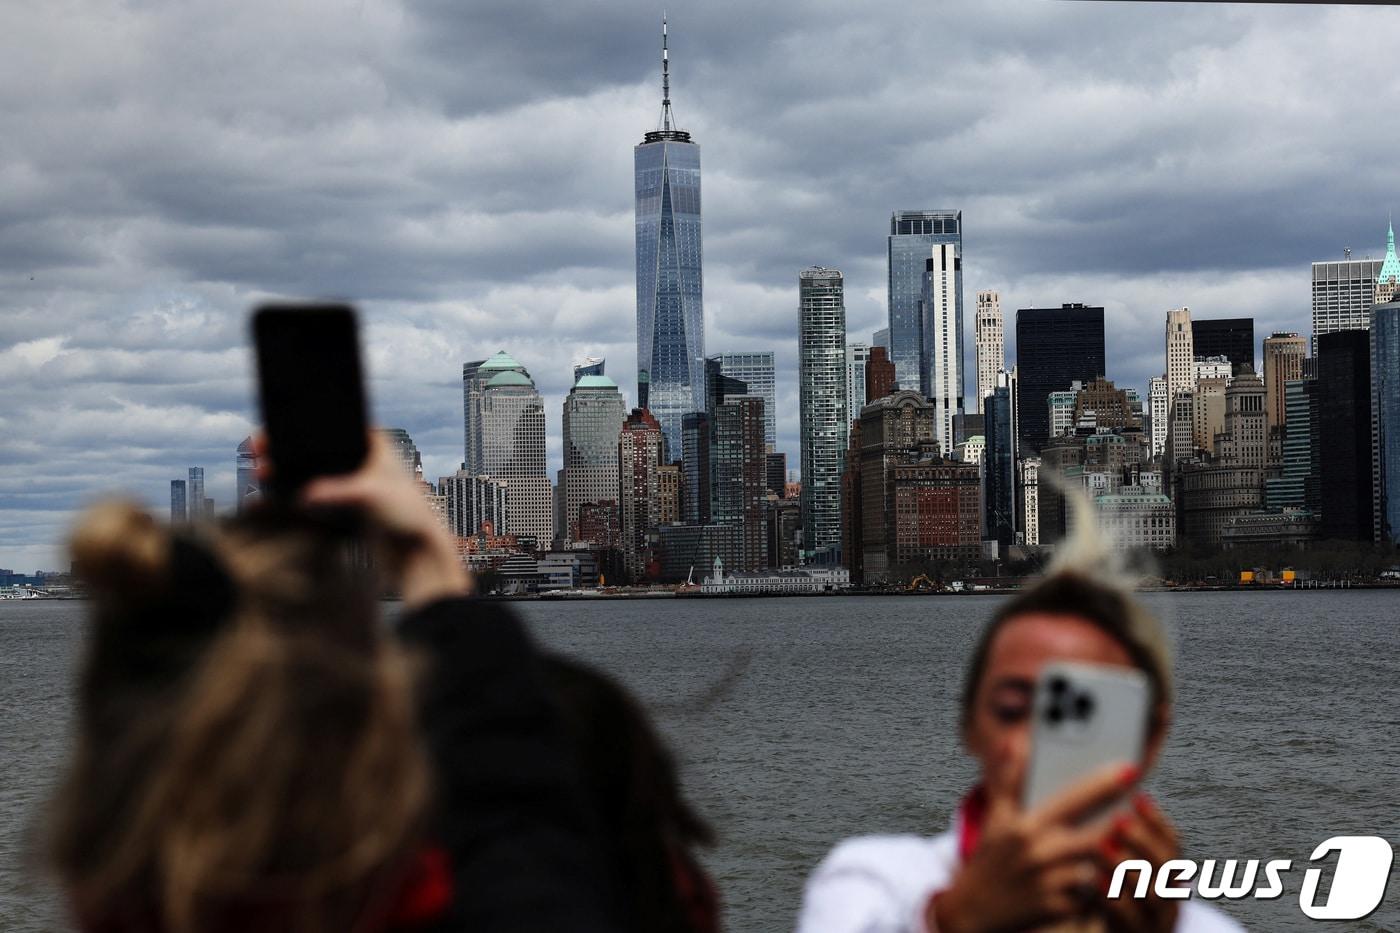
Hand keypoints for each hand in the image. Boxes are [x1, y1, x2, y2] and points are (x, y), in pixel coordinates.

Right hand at [254, 432, 471, 606]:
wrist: (418, 554)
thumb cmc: (407, 517)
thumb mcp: (371, 496)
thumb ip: (337, 491)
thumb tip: (304, 494)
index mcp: (374, 442)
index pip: (333, 424)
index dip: (302, 424)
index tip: (274, 427)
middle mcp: (364, 458)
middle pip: (318, 447)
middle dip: (288, 449)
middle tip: (258, 450)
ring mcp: (355, 481)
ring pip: (315, 470)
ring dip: (289, 471)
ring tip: (262, 472)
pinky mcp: (348, 504)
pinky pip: (316, 492)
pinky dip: (297, 492)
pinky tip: (275, 494)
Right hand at [930, 761, 1137, 932]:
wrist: (972, 911)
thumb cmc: (988, 860)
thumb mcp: (995, 817)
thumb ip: (1008, 778)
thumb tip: (1014, 741)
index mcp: (1025, 825)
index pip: (1073, 799)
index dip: (1104, 783)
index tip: (1131, 770)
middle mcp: (1038, 852)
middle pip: (1097, 834)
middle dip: (1124, 823)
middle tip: (1145, 812)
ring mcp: (1048, 883)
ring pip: (1100, 867)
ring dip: (1119, 857)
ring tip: (1136, 845)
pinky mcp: (1057, 909)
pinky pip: (1093, 896)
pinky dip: (1105, 888)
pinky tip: (1113, 879)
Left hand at [1101, 794, 1180, 932]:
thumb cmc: (1105, 900)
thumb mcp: (1115, 868)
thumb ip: (1115, 839)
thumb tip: (1108, 790)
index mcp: (1165, 875)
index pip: (1172, 843)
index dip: (1156, 819)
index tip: (1138, 797)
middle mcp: (1167, 898)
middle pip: (1167, 867)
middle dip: (1144, 841)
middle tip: (1118, 820)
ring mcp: (1156, 921)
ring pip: (1153, 894)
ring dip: (1128, 867)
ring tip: (1103, 847)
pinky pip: (1131, 921)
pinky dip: (1115, 899)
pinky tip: (1095, 881)